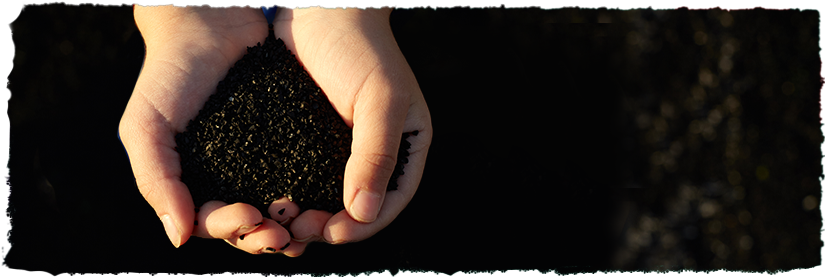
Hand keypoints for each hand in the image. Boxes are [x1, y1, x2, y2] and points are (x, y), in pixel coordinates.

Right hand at [120, 0, 295, 253]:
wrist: (210, 24)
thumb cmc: (169, 74)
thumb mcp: (147, 127)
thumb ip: (156, 180)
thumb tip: (180, 238)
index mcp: (193, 182)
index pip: (211, 222)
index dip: (229, 227)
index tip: (249, 215)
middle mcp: (228, 177)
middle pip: (248, 223)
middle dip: (263, 235)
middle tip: (282, 233)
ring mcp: (260, 161)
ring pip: (277, 207)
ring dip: (290, 223)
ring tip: (304, 224)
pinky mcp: (290, 140)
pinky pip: (302, 174)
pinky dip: (311, 191)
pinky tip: (323, 197)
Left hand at [270, 0, 431, 255]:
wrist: (320, 6)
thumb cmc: (362, 44)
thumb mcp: (380, 99)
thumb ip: (376, 154)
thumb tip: (365, 213)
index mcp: (405, 147)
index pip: (391, 200)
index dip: (364, 225)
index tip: (333, 234)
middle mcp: (374, 152)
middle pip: (357, 207)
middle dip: (330, 226)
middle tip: (298, 230)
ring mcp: (339, 148)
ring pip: (326, 198)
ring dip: (305, 216)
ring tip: (280, 219)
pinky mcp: (307, 138)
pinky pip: (301, 176)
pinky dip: (287, 193)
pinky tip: (266, 200)